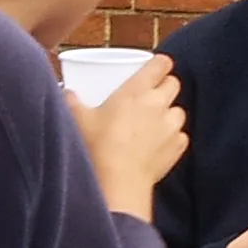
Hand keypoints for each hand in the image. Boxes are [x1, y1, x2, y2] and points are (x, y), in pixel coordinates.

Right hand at [70, 57, 186, 215]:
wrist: (118, 183)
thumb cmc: (98, 148)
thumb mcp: (78, 119)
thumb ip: (71, 101)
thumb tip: (67, 94)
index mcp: (136, 90)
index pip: (160, 64)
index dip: (159, 63)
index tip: (154, 67)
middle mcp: (158, 104)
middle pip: (174, 84)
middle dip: (164, 86)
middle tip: (150, 95)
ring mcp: (170, 126)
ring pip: (179, 111)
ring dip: (169, 113)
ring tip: (153, 123)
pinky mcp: (176, 148)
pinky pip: (180, 136)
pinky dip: (172, 138)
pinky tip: (158, 144)